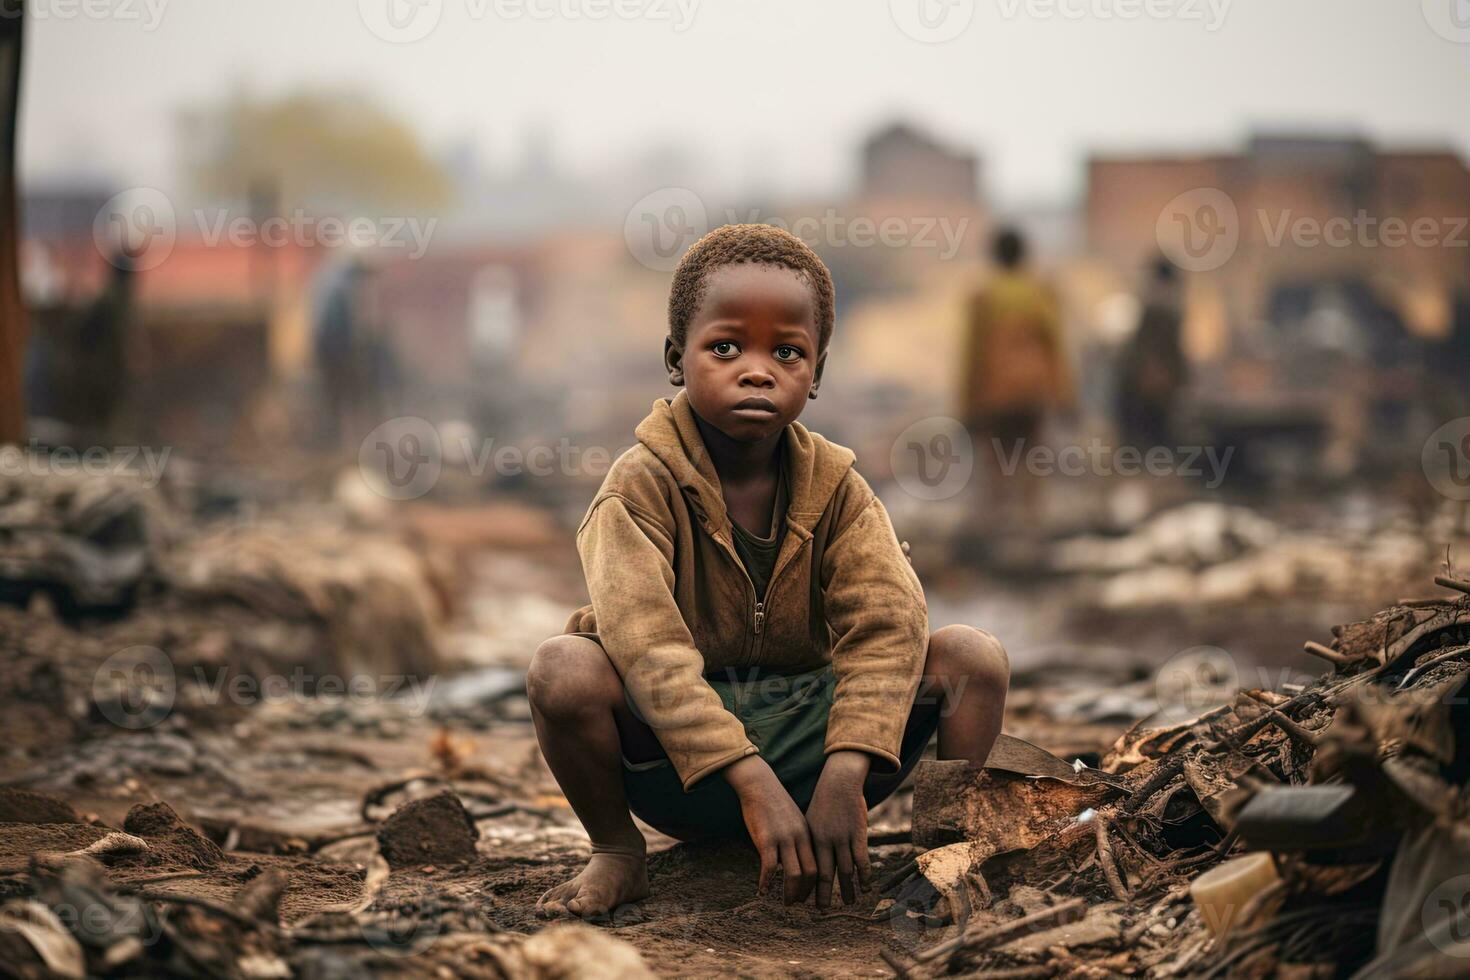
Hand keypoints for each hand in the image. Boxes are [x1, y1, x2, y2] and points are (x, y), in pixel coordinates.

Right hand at [724, 755, 816, 903]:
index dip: (814, 884)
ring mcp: (783, 838)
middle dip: (805, 892)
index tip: (808, 895)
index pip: (817, 864)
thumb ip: (796, 838)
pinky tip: (761, 891)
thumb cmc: (772, 801)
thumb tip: (792, 860)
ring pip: (793, 874)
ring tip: (785, 903)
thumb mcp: (792, 819)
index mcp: (807, 833)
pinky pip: (769, 867)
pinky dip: (767, 882)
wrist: (758, 783)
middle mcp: (799, 837)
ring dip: (790, 892)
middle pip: (809, 873)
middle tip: (797, 904)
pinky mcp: (766, 839)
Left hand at [805, 751, 872, 907]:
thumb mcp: (810, 821)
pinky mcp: (858, 833)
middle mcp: (825, 840)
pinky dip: (864, 875)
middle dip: (824, 895)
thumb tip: (803, 860)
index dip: (807, 887)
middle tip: (823, 911)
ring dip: (848, 889)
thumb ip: (810, 841)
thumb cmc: (824, 802)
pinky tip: (866, 886)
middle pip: (825, 874)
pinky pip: (861, 859)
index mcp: (811, 838)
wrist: (839, 781)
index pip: (808, 869)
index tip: (804, 901)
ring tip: (850, 902)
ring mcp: (843, 837)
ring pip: (845, 870)